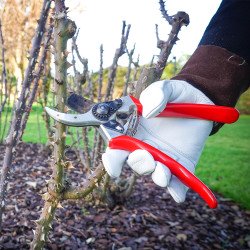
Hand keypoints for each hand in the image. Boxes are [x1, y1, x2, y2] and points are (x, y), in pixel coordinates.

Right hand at [102, 80, 213, 202]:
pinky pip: (179, 183)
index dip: (112, 160)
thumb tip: (147, 114)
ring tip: (164, 171)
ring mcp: (165, 157)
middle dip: (138, 164)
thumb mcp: (166, 88)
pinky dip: (177, 191)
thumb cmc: (177, 95)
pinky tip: (178, 193)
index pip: (118, 149)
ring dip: (157, 177)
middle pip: (136, 164)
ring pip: (156, 175)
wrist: (202, 100)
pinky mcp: (183, 164)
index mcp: (136, 131)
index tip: (114, 166)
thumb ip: (155, 94)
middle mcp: (148, 147)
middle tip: (146, 156)